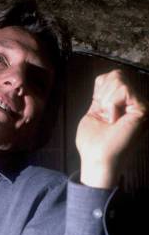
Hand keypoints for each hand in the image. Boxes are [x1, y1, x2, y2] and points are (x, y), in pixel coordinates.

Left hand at [76, 69, 147, 188]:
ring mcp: (140, 105)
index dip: (100, 89)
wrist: (96, 159)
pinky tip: (113, 120)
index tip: (99, 110)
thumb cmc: (93, 143)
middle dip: (103, 94)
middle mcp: (134, 102)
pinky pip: (123, 90)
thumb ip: (101, 96)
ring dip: (106, 100)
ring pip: (119, 79)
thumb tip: (105, 78)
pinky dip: (112, 104)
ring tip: (110, 119)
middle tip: (104, 115)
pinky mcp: (142, 109)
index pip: (111, 77)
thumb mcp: (93, 113)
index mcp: (122, 104)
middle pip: (116, 74)